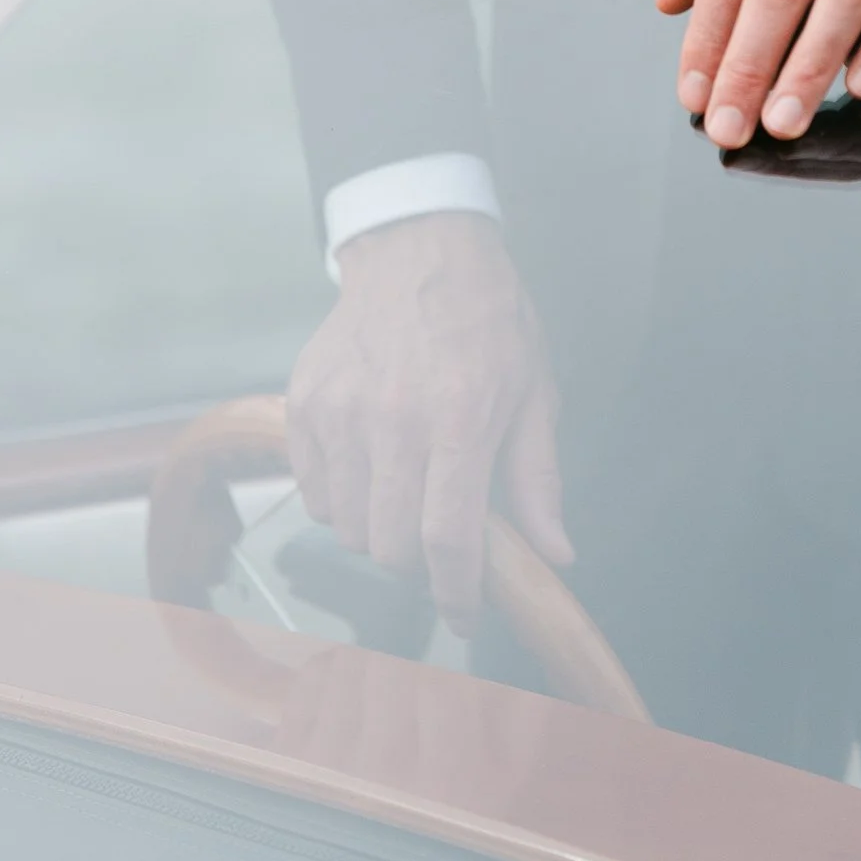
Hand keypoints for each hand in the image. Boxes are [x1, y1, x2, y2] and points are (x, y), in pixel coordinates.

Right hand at [282, 211, 569, 636]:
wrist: (417, 245)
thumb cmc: (484, 315)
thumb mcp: (532, 388)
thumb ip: (538, 478)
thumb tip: (556, 555)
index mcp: (459, 418)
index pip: (449, 541)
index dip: (458, 596)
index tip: (465, 615)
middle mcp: (393, 419)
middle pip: (391, 548)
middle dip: (420, 562)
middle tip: (439, 533)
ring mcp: (340, 411)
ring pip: (348, 528)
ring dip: (378, 530)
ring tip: (405, 490)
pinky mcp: (304, 404)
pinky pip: (314, 493)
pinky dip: (341, 499)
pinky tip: (370, 465)